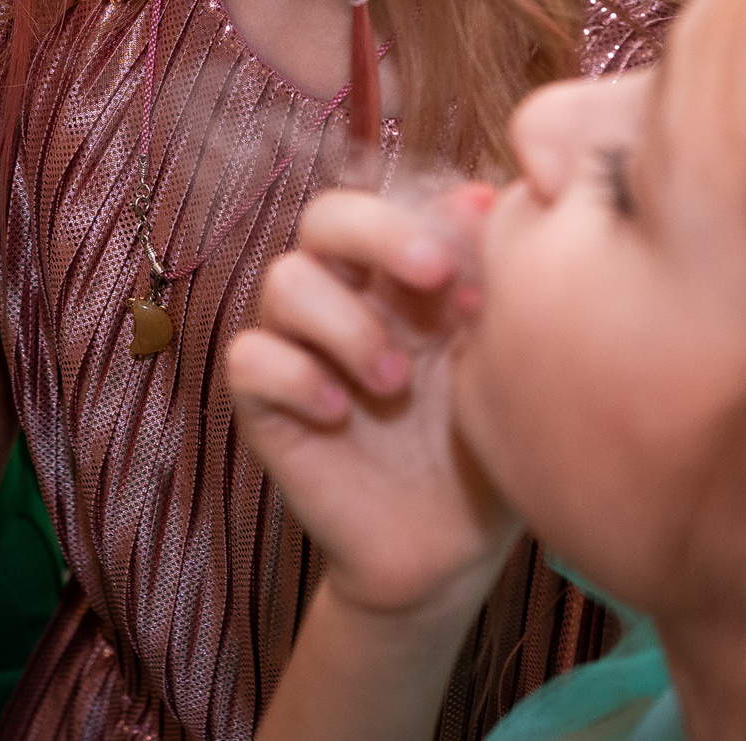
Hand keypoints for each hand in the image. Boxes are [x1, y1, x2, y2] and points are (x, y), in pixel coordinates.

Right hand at [228, 185, 516, 620]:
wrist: (448, 551)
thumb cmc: (481, 450)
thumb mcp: (495, 364)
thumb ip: (487, 282)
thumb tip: (488, 195)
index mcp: (402, 279)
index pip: (393, 202)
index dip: (430, 214)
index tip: (486, 252)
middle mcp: (346, 299)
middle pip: (326, 215)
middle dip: (378, 231)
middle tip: (432, 272)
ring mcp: (301, 348)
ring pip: (284, 279)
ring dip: (346, 323)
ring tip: (395, 382)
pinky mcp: (266, 405)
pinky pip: (250, 358)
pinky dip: (296, 376)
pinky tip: (341, 414)